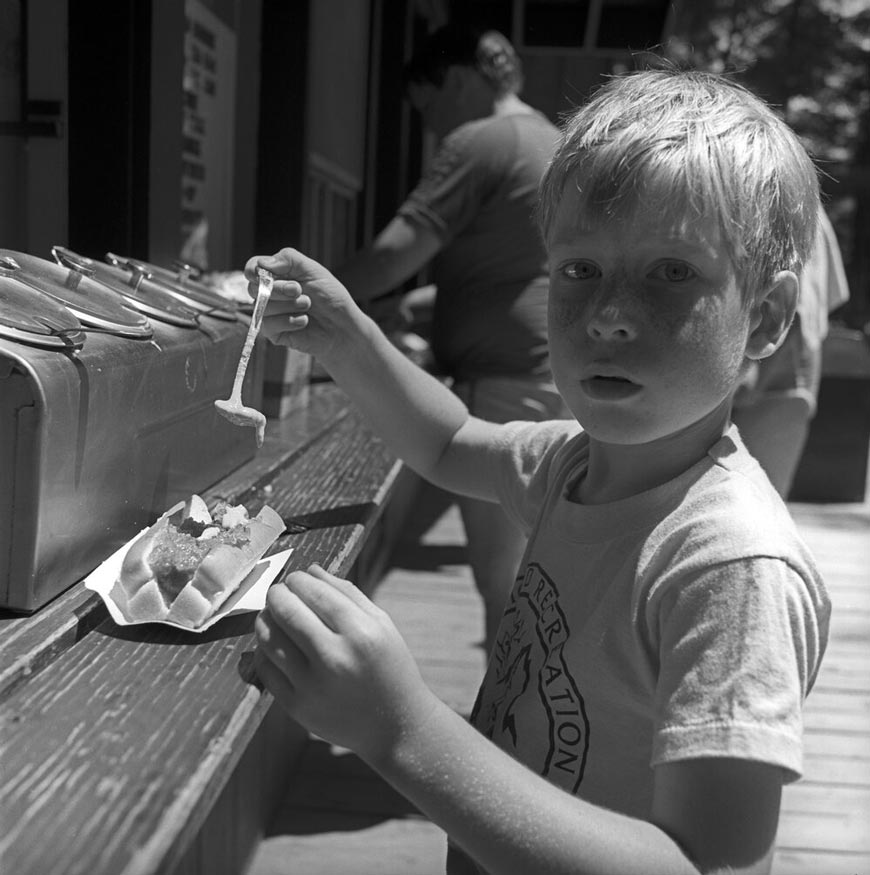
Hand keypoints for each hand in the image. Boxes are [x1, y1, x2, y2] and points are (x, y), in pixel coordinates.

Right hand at [243, 248, 367, 360]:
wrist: (342, 326)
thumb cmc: (330, 296)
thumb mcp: (313, 270)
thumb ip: (288, 259)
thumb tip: (261, 263)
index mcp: (276, 275)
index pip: (252, 268)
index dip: (253, 270)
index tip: (264, 274)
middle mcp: (269, 293)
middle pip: (253, 288)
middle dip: (279, 289)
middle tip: (299, 290)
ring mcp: (269, 313)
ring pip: (262, 307)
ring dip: (289, 305)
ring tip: (308, 306)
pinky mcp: (273, 332)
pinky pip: (268, 325)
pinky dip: (289, 321)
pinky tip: (305, 321)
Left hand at [254, 564, 437, 761]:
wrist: (395, 725)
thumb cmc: (389, 665)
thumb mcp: (381, 623)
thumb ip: (347, 593)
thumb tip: (310, 570)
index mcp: (361, 633)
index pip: (315, 592)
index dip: (298, 580)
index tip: (295, 578)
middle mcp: (335, 658)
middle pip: (287, 611)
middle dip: (277, 594)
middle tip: (278, 592)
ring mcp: (312, 685)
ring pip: (268, 639)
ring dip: (265, 619)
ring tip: (273, 615)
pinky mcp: (296, 707)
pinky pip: (265, 668)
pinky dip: (264, 650)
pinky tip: (275, 644)